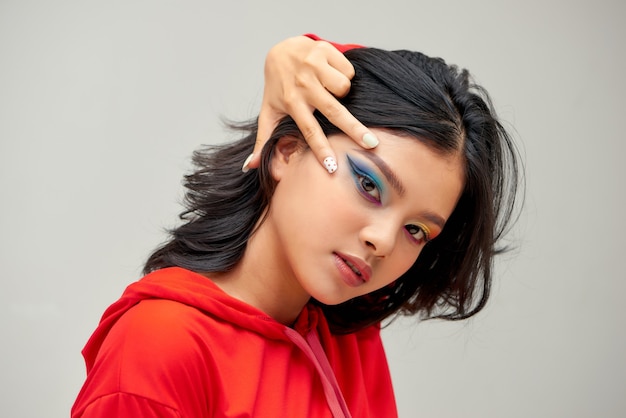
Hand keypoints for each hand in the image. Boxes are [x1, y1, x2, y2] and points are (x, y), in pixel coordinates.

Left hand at [243, 36, 378, 172]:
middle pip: (334, 112)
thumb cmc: (279, 87)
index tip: (332, 167)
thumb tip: (249, 167)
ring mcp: (314, 66)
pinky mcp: (325, 51)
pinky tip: (330, 72)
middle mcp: (303, 85)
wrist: (282, 50)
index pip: (309, 131)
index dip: (321, 149)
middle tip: (372, 145)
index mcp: (292, 102)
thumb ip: (263, 139)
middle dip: (354, 129)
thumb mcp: (268, 111)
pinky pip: (348, 71)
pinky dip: (344, 74)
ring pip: (344, 87)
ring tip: (328, 88)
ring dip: (341, 91)